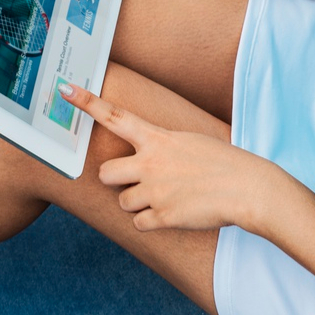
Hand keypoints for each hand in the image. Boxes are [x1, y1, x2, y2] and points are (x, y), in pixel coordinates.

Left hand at [65, 84, 285, 232]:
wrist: (248, 188)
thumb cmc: (224, 164)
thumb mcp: (189, 142)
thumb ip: (160, 147)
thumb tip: (141, 162)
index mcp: (158, 139)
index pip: (115, 116)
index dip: (87, 103)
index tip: (65, 91)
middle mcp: (151, 163)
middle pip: (105, 173)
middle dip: (117, 181)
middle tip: (136, 181)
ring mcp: (155, 191)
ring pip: (123, 202)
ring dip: (138, 204)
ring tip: (167, 198)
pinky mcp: (164, 216)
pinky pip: (139, 223)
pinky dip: (152, 222)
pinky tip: (173, 213)